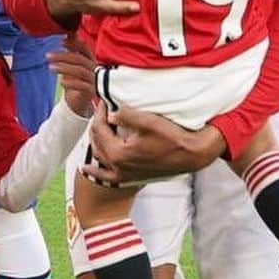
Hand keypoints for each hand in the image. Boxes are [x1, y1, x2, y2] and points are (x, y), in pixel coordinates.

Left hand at [47, 38, 95, 116]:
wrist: (82, 100)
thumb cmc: (79, 79)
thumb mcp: (76, 64)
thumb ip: (73, 51)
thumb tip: (68, 34)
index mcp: (91, 60)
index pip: (84, 49)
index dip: (74, 44)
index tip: (61, 42)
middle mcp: (94, 69)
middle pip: (79, 59)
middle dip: (63, 56)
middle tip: (47, 56)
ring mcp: (94, 80)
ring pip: (80, 72)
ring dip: (64, 68)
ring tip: (50, 67)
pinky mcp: (91, 91)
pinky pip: (82, 86)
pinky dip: (71, 83)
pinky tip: (61, 82)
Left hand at [82, 102, 225, 182]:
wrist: (191, 155)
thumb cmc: (172, 137)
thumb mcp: (147, 120)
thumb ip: (125, 115)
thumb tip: (110, 113)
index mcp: (118, 152)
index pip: (99, 127)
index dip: (100, 111)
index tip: (104, 100)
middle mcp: (117, 166)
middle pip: (97, 141)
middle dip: (97, 124)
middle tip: (102, 110)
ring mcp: (123, 174)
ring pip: (99, 156)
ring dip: (96, 141)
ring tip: (98, 128)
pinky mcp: (131, 177)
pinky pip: (107, 177)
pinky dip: (96, 171)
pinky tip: (86, 168)